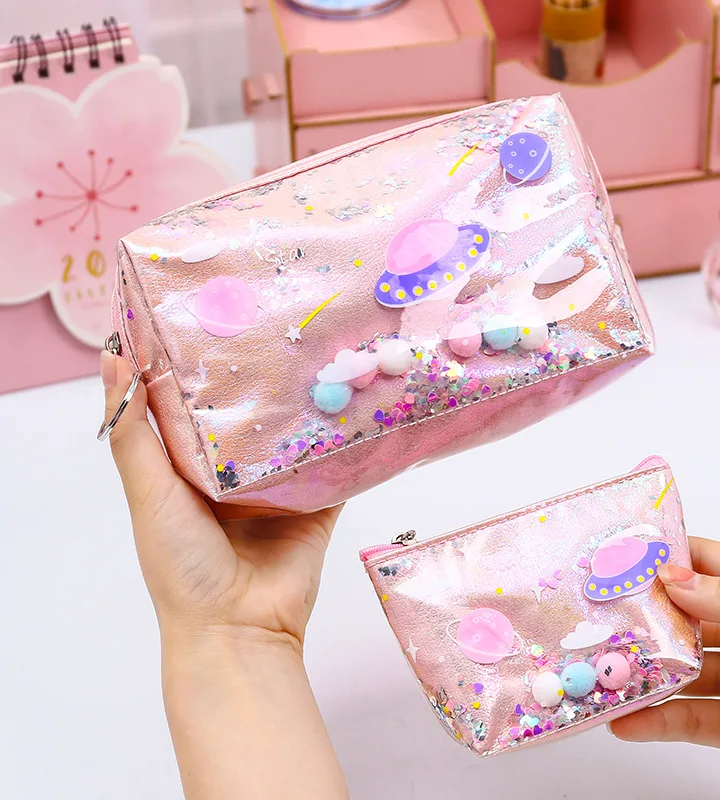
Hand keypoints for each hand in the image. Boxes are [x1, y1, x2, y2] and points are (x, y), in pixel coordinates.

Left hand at [101, 352, 348, 799]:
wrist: (239, 629)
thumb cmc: (182, 564)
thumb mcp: (148, 493)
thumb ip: (133, 431)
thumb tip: (112, 358)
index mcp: (192, 460)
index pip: (192, 395)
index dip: (197, 353)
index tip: (207, 302)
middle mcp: (237, 464)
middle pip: (251, 405)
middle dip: (263, 365)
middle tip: (280, 309)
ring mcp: (281, 480)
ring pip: (297, 425)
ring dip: (309, 393)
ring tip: (326, 341)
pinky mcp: (319, 498)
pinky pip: (336, 459)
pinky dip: (348, 433)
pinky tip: (363, 395)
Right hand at [610, 536, 719, 778]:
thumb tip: (676, 578)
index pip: (707, 563)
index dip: (664, 557)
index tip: (618, 555)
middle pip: (684, 618)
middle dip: (642, 618)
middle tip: (595, 616)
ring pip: (680, 672)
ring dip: (642, 673)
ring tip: (601, 672)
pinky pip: (692, 721)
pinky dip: (657, 722)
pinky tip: (628, 720)